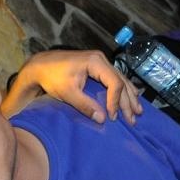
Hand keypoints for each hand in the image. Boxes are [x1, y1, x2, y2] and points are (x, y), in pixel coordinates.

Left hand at [1, 49, 141, 122]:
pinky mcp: (97, 66)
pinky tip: (131, 97)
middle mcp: (101, 59)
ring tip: (138, 111)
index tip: (112, 117)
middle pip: (121, 81)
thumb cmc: (52, 77)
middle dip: (127, 102)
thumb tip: (102, 119)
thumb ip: (85, 105)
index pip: (114, 83)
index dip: (116, 102)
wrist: (41, 65)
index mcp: (95, 62)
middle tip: (133, 119)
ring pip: (121, 79)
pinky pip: (115, 78)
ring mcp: (100, 61)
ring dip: (129, 96)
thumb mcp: (67, 93)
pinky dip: (123, 90)